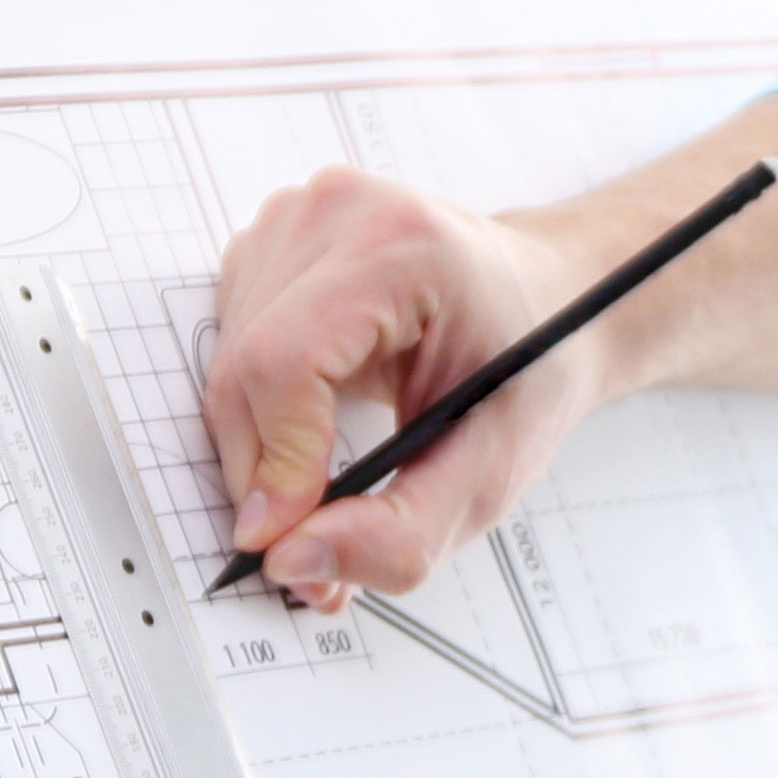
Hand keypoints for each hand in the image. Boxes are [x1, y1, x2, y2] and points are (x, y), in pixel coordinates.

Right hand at [198, 168, 606, 605]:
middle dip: (264, 479)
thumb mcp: (493, 470)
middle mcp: (336, 214)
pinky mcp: (273, 242)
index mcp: (402, 246)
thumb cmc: (532, 369)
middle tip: (305, 556)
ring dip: (260, 450)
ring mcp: (296, 219)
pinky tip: (314, 424)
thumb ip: (401, 532)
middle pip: (246, 370)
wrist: (549, 302)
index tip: (281, 544)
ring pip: (228, 366)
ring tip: (321, 495)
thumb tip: (291, 564)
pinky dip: (260, 410)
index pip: (288, 360)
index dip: (276, 463)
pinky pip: (232, 347)